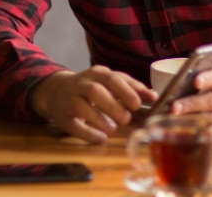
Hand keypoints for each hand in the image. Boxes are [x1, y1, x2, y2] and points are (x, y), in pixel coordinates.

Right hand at [29, 65, 155, 143]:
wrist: (57, 91)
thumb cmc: (91, 88)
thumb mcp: (110, 84)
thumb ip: (131, 89)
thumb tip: (154, 96)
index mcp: (98, 73)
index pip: (113, 78)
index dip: (127, 91)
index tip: (138, 104)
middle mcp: (82, 83)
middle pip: (96, 91)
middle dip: (113, 105)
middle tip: (126, 119)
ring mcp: (70, 99)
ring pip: (82, 105)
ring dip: (99, 118)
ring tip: (113, 128)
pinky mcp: (63, 117)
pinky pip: (74, 125)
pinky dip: (89, 132)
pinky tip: (101, 138)